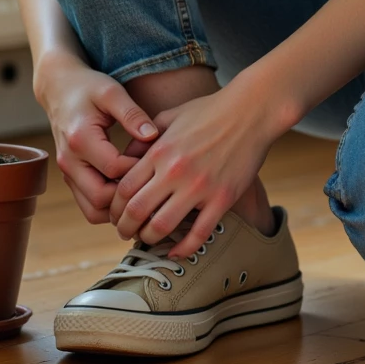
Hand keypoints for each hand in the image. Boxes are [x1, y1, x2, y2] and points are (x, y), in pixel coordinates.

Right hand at [34, 49, 158, 224]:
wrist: (59, 89)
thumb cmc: (88, 88)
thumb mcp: (112, 92)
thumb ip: (132, 114)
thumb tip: (153, 136)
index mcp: (80, 139)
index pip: (114, 169)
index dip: (138, 168)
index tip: (157, 158)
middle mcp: (69, 162)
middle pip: (101, 199)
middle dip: (129, 196)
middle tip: (152, 182)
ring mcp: (68, 173)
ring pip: (93, 211)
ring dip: (118, 207)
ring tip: (142, 191)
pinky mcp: (71, 178)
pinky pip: (89, 206)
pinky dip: (109, 206)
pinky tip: (128, 190)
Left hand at [109, 80, 278, 258]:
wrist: (250, 111)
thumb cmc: (208, 111)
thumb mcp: (168, 116)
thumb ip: (143, 139)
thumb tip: (122, 161)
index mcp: (160, 150)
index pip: (124, 189)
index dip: (114, 208)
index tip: (116, 214)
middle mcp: (175, 170)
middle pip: (137, 211)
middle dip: (125, 228)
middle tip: (125, 233)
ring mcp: (200, 187)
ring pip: (162, 227)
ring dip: (148, 239)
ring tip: (147, 238)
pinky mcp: (222, 199)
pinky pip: (198, 234)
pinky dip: (183, 249)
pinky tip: (175, 252)